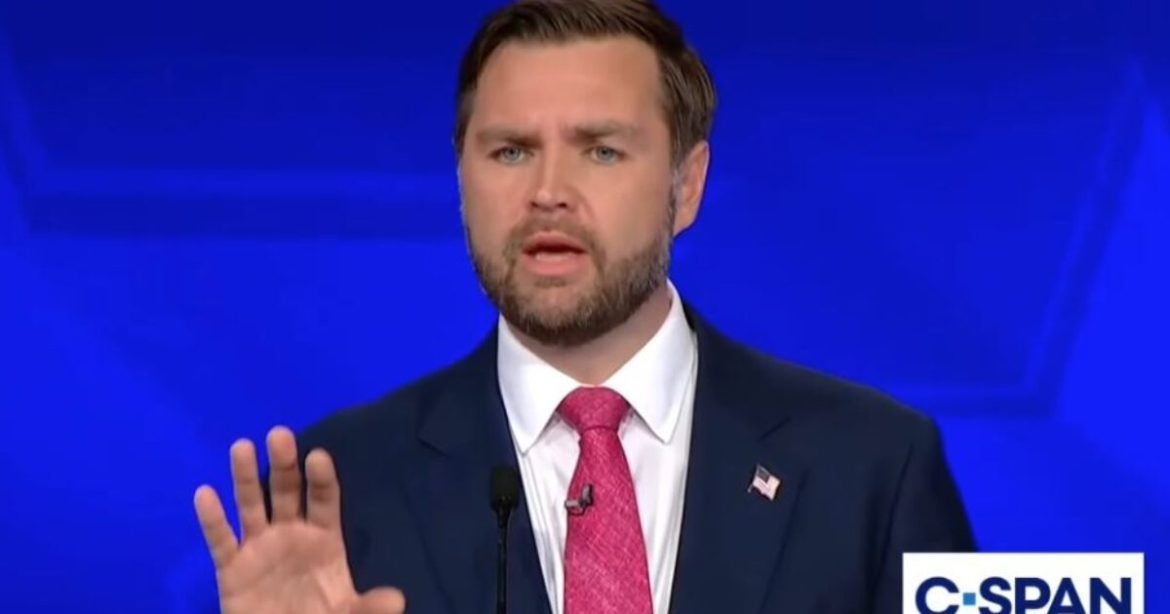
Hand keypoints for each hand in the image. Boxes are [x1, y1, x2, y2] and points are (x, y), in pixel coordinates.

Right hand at [194, 426, 405, 613]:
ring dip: (245, 477)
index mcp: (324, 539)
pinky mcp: (232, 570)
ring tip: (242, 446)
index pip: (324, 501)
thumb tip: (396, 600)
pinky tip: (205, 493)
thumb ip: (370, 608)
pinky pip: (221, 541)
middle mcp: (291, 535)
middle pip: (287, 492)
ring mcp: (260, 549)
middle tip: (279, 434)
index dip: (321, 479)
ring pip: (251, 506)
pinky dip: (212, 519)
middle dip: (283, 464)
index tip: (318, 456)